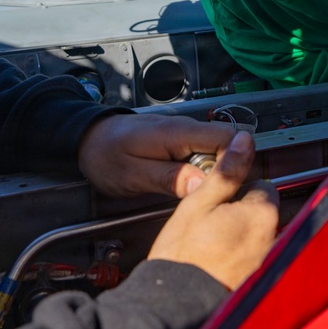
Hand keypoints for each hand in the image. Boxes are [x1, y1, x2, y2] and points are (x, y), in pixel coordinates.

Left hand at [78, 114, 235, 197]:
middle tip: (218, 199)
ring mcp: (185, 135)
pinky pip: (204, 156)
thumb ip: (169, 179)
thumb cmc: (106, 156)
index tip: (233, 187)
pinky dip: (204, 172)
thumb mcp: (133, 174)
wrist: (88, 140)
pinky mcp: (181, 143)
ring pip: (217, 153)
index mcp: (178, 133)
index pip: (228, 137)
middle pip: (228, 146)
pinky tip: (193, 189)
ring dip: (216, 174)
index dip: (238, 161)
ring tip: (205, 197)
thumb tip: (203, 185)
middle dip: (230, 172)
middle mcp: (187, 129)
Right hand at [147, 131, 279, 289]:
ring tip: (212, 243)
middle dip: (241, 211)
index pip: (262, 183)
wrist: (178, 300)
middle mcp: (273, 237)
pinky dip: (240, 254)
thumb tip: (243, 142)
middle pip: (262, 209)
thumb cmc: (184, 255)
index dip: (237, 188)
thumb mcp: (199, 202)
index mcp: (262, 213)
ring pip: (257, 232)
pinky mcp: (259, 277)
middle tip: (211, 221)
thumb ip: (226, 171)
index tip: (219, 198)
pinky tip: (218, 259)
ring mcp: (267, 259)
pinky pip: (254, 255)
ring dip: (240, 233)